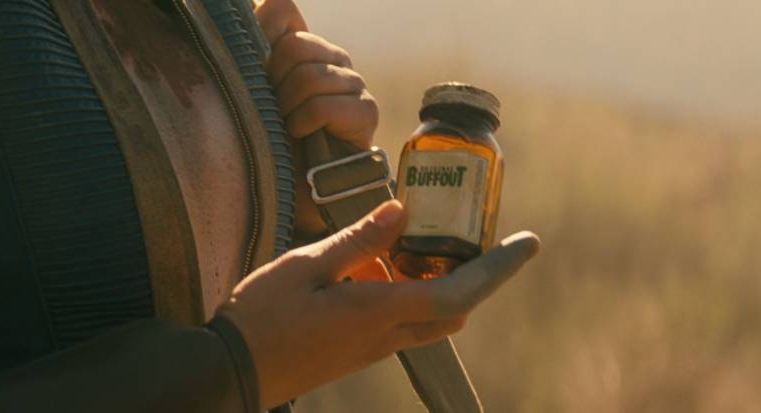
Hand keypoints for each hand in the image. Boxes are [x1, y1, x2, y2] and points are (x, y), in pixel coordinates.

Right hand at [216, 200, 540, 409]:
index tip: (528, 244)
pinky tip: (386, 269)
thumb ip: (358, 241)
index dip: (498, 268)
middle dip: (478, 276)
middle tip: (481, 238)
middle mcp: (385, 335)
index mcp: (378, 311)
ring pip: (431, 319)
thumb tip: (401, 211)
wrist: (231, 372)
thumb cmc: (262, 317)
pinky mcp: (358, 352)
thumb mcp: (306, 266)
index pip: (458, 293)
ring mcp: (372, 348)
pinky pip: (404, 324)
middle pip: (454, 310)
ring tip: (434, 245)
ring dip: (446, 286)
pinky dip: (415, 296)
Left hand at [255, 0, 378, 237]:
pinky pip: (324, 104)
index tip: (258, 76)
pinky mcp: (366, 110)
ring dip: (288, 108)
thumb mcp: (251, 93)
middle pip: (295, 45)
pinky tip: (303, 137)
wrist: (300, 191)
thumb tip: (261, 1)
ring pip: (309, 75)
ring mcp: (353, 83)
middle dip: (275, 83)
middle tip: (274, 111)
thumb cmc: (272, 143)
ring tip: (287, 129)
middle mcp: (333, 59)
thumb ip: (252, 48)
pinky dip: (304, 123)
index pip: (282, 11)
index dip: (261, 37)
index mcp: (305, 47)